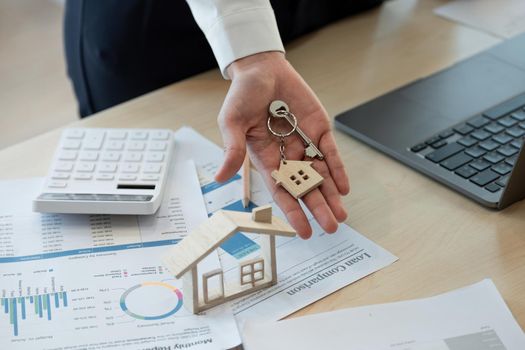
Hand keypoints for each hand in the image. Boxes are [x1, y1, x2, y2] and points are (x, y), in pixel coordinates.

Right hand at [215, 52, 349, 237]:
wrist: (261, 69)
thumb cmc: (242, 95)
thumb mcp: (232, 122)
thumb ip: (232, 149)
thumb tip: (219, 177)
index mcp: (266, 159)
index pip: (281, 191)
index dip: (292, 211)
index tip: (303, 231)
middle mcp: (287, 156)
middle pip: (305, 187)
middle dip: (318, 207)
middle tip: (330, 227)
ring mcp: (304, 143)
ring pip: (320, 174)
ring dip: (331, 194)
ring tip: (341, 214)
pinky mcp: (318, 129)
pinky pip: (330, 152)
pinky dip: (337, 169)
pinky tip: (343, 186)